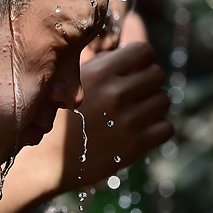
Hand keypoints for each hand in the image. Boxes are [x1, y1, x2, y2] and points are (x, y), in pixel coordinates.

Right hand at [51, 41, 171, 191]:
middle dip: (148, 81)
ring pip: (163, 100)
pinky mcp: (134, 146)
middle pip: (157, 74)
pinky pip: (166, 128)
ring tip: (134, 112)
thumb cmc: (59, 116)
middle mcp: (115, 94)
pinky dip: (156, 129)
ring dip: (153, 105)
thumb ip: (105, 64)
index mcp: (100, 73)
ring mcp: (127, 121)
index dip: (142, 59)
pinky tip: (139, 130)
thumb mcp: (74, 81)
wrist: (46, 161)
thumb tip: (135, 53)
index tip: (133, 69)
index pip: (145, 51)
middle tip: (134, 93)